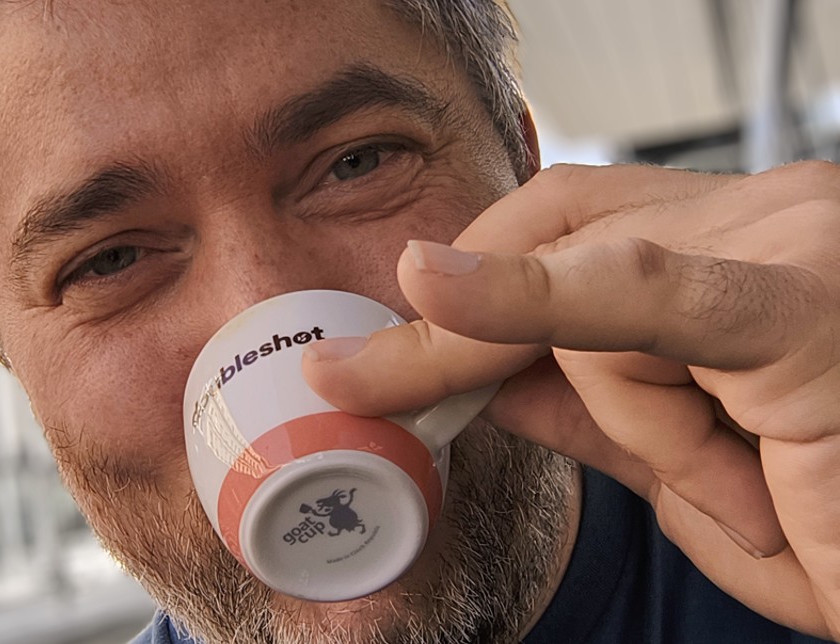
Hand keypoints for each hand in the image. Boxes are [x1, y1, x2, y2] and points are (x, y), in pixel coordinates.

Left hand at [302, 162, 839, 639]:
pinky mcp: (807, 305)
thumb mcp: (693, 472)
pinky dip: (536, 297)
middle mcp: (773, 216)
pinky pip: (644, 292)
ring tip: (759, 489)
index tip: (366, 349)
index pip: (566, 222)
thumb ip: (594, 409)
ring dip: (641, 417)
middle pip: (559, 229)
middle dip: (458, 320)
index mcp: (740, 244)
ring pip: (595, 291)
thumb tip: (479, 372)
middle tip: (360, 382)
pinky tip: (438, 287)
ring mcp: (795, 243)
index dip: (465, 280)